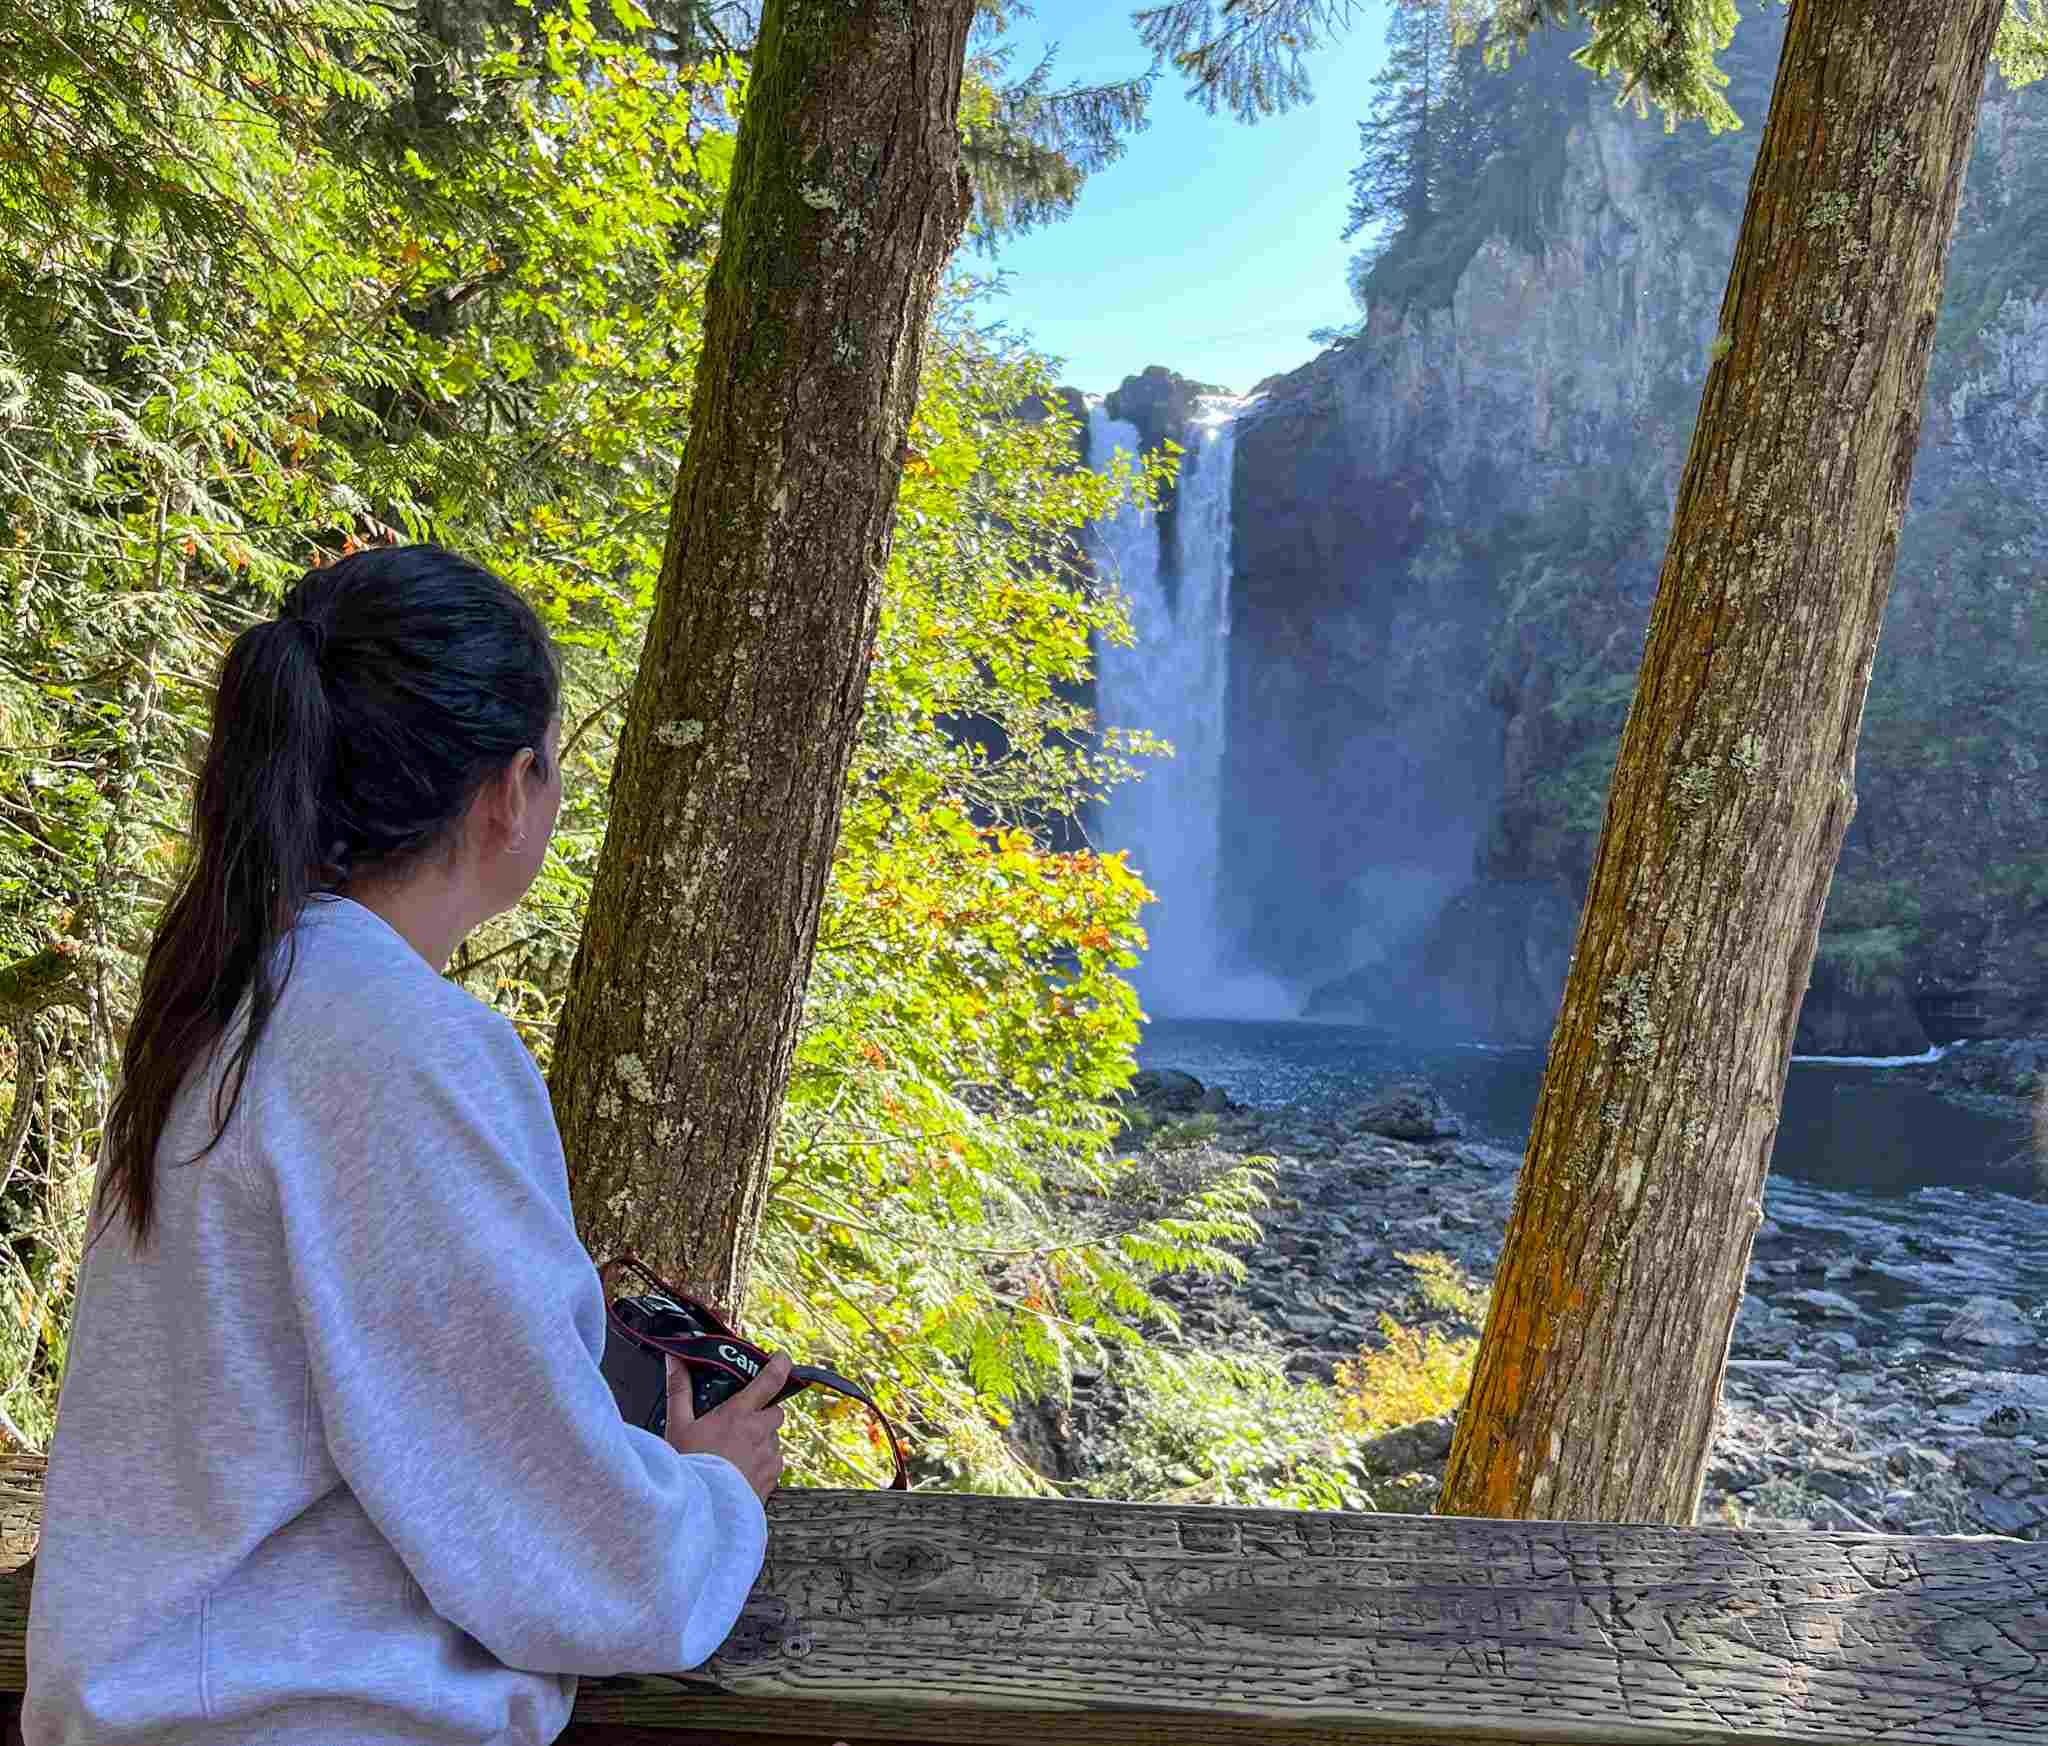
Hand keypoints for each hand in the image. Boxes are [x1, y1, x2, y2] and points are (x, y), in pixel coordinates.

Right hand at [663, 1349, 788, 1500]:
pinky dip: (763, 1462)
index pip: (770, 1380)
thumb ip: (680, 1390)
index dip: (780, 1365)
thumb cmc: (687, 1466)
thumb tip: (675, 1360)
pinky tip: (742, 1469)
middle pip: (776, 1411)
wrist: (698, 1511)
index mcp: (739, 1415)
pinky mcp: (771, 1480)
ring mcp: (768, 1458)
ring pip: (775, 1439)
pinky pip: (775, 1464)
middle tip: (743, 1421)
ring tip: (736, 1451)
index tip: (781, 1358)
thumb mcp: (678, 1425)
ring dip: (762, 1439)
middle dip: (764, 1412)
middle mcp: (759, 1433)